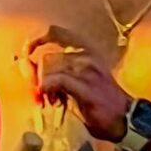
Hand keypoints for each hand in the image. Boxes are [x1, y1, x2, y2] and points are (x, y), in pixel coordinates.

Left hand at [28, 28, 131, 143]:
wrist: (124, 118)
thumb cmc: (100, 101)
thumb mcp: (78, 80)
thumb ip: (56, 71)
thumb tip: (27, 67)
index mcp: (87, 50)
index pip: (55, 32)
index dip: (36, 40)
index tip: (28, 55)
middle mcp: (87, 55)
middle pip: (46, 58)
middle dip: (36, 77)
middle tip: (41, 94)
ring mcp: (87, 69)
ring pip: (48, 70)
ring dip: (44, 88)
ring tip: (53, 101)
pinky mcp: (85, 85)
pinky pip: (55, 80)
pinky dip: (48, 90)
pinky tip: (54, 101)